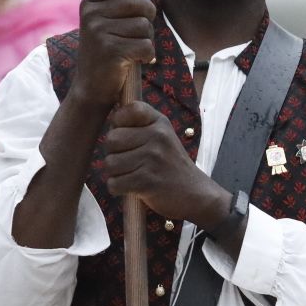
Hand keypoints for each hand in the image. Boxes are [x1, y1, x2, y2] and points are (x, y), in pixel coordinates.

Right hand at [70, 0, 155, 110]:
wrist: (92, 88)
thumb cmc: (105, 52)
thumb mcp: (103, 22)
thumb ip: (118, 2)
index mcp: (89, 5)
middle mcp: (91, 16)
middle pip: (137, 3)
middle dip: (148, 16)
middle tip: (142, 32)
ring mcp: (99, 33)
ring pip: (144, 25)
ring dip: (147, 39)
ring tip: (134, 49)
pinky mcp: (111, 51)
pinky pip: (145, 45)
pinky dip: (147, 55)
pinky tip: (137, 61)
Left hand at [103, 101, 228, 225]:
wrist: (195, 194)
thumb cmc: (171, 166)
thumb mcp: (163, 137)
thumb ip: (140, 126)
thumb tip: (112, 121)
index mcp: (159, 123)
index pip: (127, 110)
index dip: (119, 124)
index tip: (129, 137)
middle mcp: (157, 136)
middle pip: (111, 139)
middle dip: (114, 154)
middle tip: (130, 162)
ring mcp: (152, 158)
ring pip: (110, 163)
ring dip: (116, 174)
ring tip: (134, 175)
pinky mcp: (147, 181)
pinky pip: (114, 183)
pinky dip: (119, 189)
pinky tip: (134, 188)